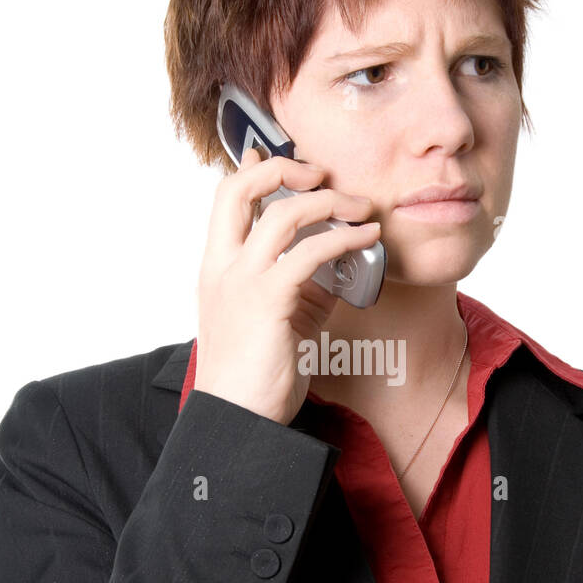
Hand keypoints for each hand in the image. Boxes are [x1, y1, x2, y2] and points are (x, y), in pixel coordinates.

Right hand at [193, 147, 380, 424]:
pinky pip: (310, 253)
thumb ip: (300, 286)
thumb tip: (338, 261)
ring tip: (361, 209)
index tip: (288, 162)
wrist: (239, 420)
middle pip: (238, 188)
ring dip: (329, 202)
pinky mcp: (268, 301)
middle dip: (283, 168)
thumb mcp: (277, 320)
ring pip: (283, 214)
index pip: (226, 199)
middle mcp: (222, 267)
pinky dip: (343, 239)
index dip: (255, 170)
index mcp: (217, 268)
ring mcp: (241, 282)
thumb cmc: (256, 378)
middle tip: (321, 174)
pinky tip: (366, 240)